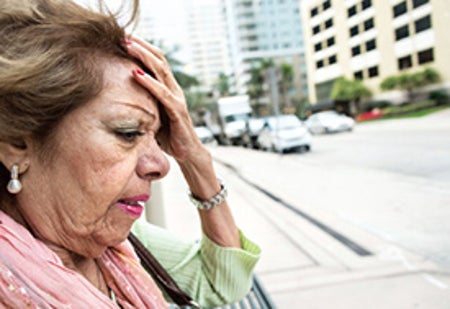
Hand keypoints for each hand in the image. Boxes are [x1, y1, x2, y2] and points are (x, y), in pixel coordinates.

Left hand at [126, 37, 203, 161]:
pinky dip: (149, 83)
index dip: (141, 47)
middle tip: (122, 35)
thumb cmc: (169, 135)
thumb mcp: (153, 114)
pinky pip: (163, 94)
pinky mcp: (177, 111)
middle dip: (140, 46)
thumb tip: (119, 98)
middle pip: (158, 60)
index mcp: (168, 88)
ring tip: (127, 46)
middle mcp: (174, 89)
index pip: (156, 61)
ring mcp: (177, 99)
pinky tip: (136, 75)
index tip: (122, 38)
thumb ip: (143, 103)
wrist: (188, 153)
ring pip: (161, 71)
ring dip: (143, 57)